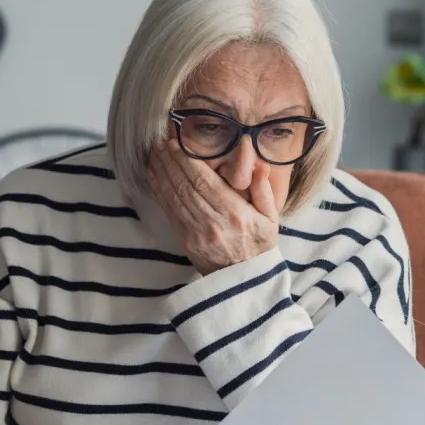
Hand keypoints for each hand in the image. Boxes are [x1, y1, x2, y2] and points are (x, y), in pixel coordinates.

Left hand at [147, 139, 279, 274]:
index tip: (176, 144)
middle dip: (170, 162)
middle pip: (186, 186)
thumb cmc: (258, 245)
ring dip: (161, 173)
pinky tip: (154, 176)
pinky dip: (159, 191)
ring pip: (174, 196)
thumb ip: (263, 191)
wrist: (243, 281)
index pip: (205, 182)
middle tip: (159, 143)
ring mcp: (196, 232)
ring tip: (154, 154)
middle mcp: (213, 222)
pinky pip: (170, 210)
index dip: (187, 162)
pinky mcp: (185, 240)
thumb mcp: (270, 219)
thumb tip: (259, 166)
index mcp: (235, 214)